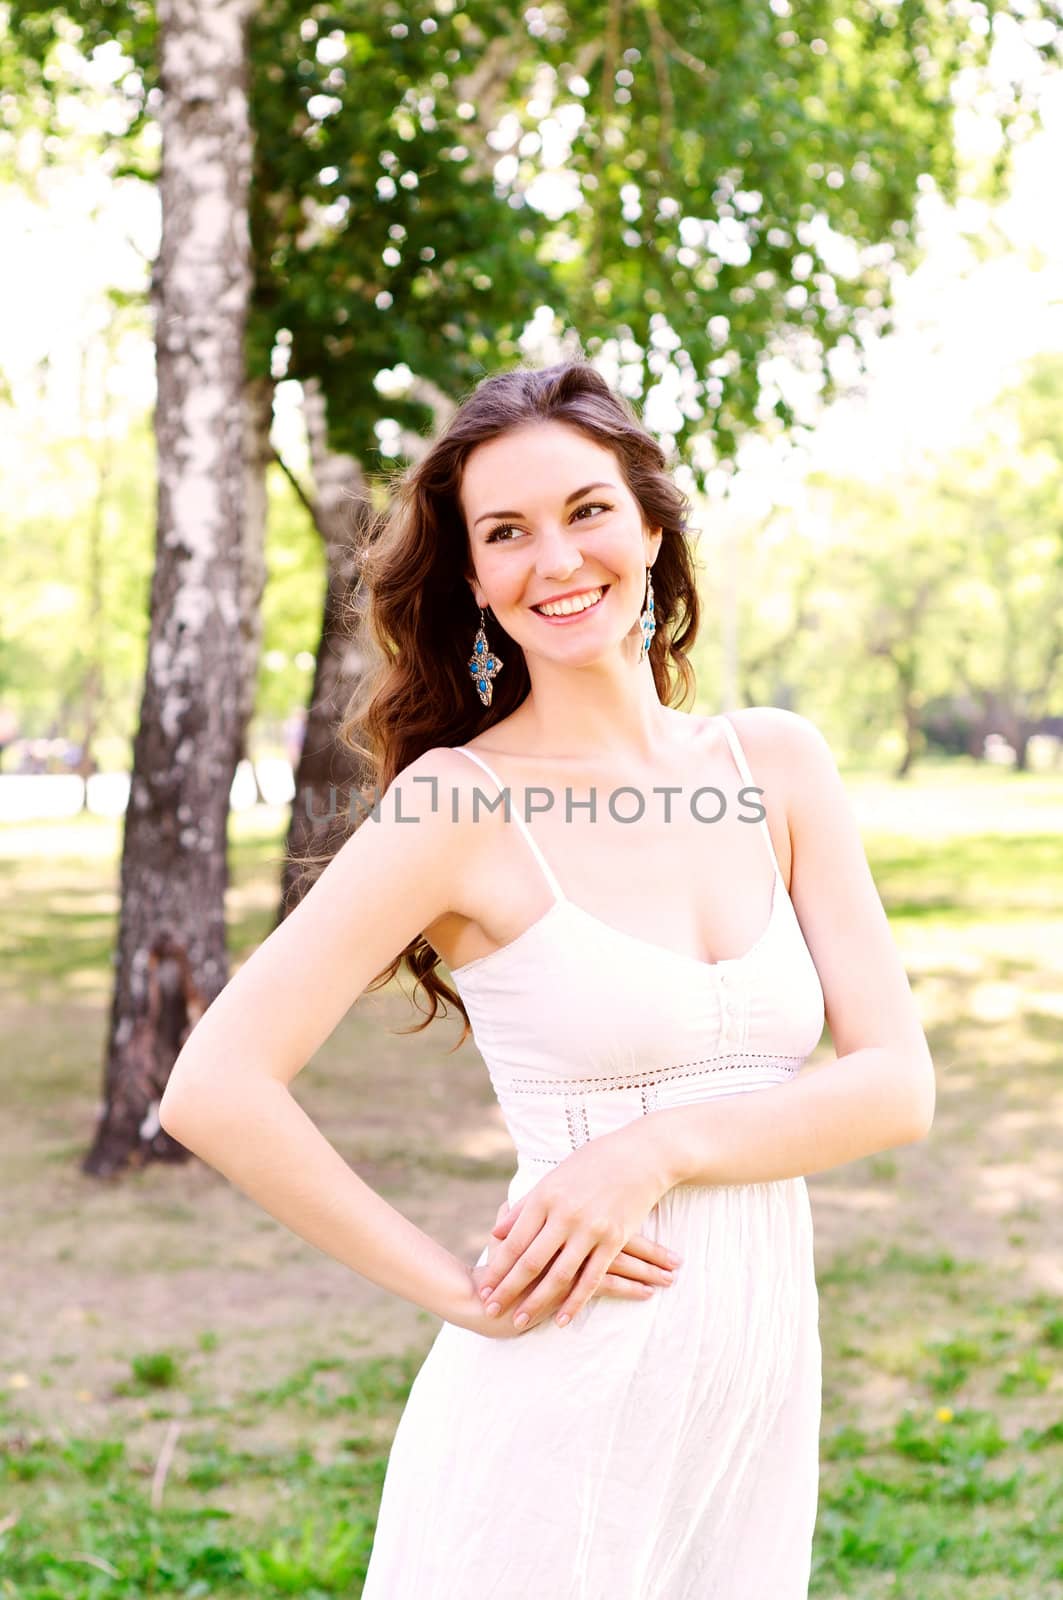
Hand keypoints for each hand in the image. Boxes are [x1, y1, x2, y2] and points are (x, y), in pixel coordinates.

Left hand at [473, 1128, 676, 1333]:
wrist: (639, 1156)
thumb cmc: (591, 1163)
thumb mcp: (552, 1179)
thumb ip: (524, 1208)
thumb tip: (496, 1232)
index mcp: (545, 1197)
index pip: (514, 1241)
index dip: (497, 1268)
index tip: (482, 1288)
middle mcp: (564, 1214)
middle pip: (530, 1261)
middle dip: (508, 1289)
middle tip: (491, 1310)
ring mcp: (590, 1229)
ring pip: (558, 1275)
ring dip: (536, 1302)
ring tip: (518, 1321)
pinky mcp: (613, 1240)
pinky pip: (591, 1279)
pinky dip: (575, 1302)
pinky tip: (561, 1319)